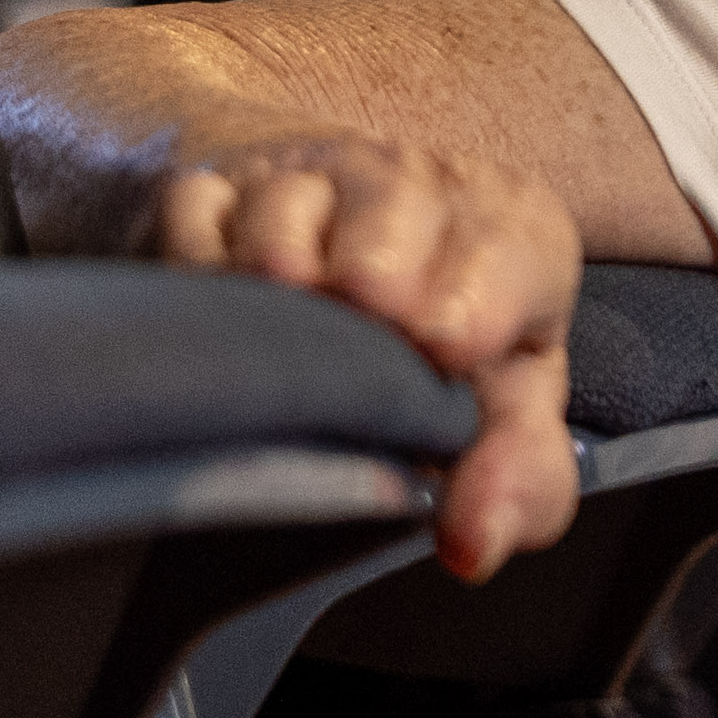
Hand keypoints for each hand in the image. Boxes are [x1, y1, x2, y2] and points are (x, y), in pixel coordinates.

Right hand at [142, 111, 584, 580]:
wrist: (357, 275)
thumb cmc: (444, 354)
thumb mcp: (507, 414)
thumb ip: (519, 480)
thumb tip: (473, 544)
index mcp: (512, 230)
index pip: (502, 257)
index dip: (460, 320)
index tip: (434, 358)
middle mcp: (418, 181)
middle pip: (383, 239)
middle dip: (366, 307)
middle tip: (355, 354)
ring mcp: (312, 174)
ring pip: (283, 218)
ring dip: (279, 286)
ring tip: (290, 334)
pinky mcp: (220, 182)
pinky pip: (197, 212)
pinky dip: (200, 265)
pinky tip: (225, 304)